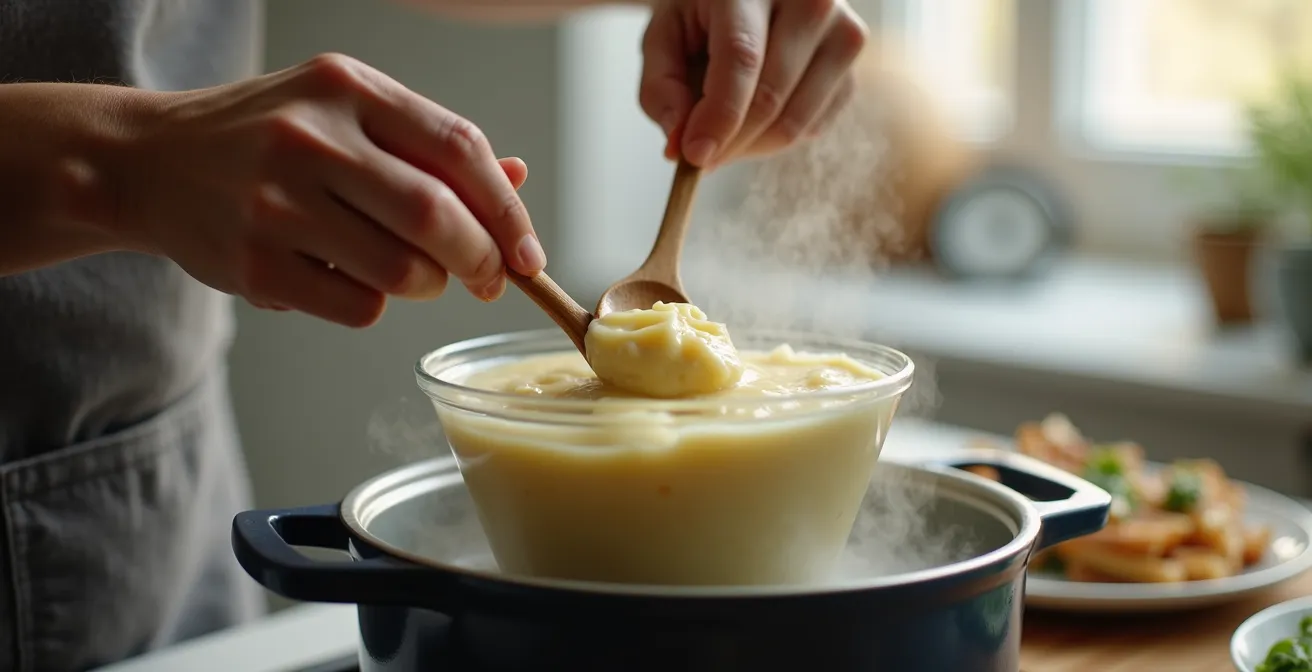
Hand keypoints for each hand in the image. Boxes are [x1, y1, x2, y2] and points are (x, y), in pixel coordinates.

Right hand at [117, 53, 543, 326]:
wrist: (147, 161)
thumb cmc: (266, 137)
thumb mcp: (345, 112)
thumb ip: (428, 145)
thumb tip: (515, 179)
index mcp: (348, 89)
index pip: (460, 147)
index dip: (508, 210)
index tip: (527, 252)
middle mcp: (312, 138)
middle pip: (438, 217)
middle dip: (482, 260)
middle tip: (488, 278)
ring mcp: (277, 202)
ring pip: (403, 270)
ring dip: (428, 286)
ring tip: (412, 273)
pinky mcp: (254, 264)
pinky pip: (359, 306)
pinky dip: (374, 305)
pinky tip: (347, 279)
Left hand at [639, 0, 868, 168]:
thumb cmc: (704, 16)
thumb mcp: (665, 38)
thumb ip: (661, 89)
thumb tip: (678, 145)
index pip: (742, 58)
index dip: (718, 115)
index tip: (694, 155)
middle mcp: (811, 2)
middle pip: (769, 98)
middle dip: (728, 142)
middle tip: (697, 156)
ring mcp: (843, 35)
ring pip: (793, 123)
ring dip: (749, 147)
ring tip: (723, 134)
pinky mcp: (852, 71)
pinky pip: (810, 129)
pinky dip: (774, 140)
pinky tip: (754, 119)